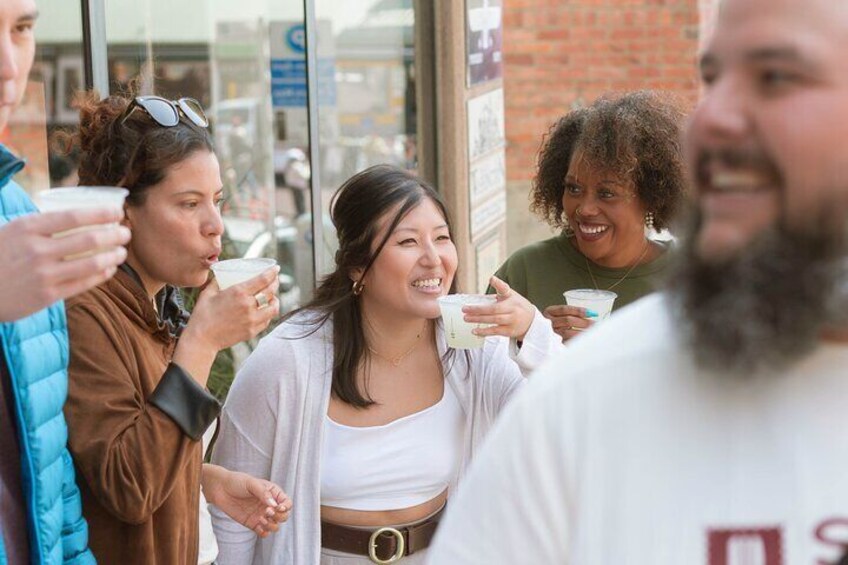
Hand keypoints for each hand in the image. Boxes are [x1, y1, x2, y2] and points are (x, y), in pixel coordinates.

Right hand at [0, 209, 129, 321]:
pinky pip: (83, 284)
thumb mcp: (12, 230)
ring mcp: (43, 274)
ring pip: (91, 263)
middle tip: (127, 232)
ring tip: (122, 251)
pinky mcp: (47, 296)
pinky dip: (101, 275)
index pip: (73, 216)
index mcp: (27, 228)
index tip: (117, 211)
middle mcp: (37, 250)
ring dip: (113, 256)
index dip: (101, 213)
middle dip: (114, 234)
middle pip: (88, 239)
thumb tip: (77, 213)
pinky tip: (109, 269)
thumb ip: (41, 224)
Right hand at [183, 266, 280, 351]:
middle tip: (274, 280)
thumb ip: (217, 281)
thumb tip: (221, 275)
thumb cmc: (202, 315)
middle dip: (275, 283)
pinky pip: (267, 320)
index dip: (272, 272)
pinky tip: (265, 310)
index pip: (263, 279)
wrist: (201, 339)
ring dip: (275, 300)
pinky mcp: (252, 331)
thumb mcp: (208, 293)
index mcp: (239, 293)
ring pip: (274, 308)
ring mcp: (252, 320)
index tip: (275, 268)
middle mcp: (249, 305)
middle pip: (271, 291)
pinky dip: (268, 313)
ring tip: (272, 297)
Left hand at [202, 464, 291, 537]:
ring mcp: (261, 515)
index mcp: (272, 493)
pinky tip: (258, 526)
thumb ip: (263, 493)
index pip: (287, 503)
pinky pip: (263, 532)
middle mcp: (269, 505)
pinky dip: (264, 532)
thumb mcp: (251, 483)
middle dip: (279, 516)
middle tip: (267, 511)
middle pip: (284, 516)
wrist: (219, 489)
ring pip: (275, 526)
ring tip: (261, 519)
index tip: (278, 507)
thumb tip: (274, 505)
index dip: (286, 507)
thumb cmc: (236, 482)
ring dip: (272, 525)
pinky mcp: (252, 524)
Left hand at [461, 276, 535, 341]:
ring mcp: (512, 321)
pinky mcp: (509, 332)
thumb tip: (489, 280)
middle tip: (464, 309)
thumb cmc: (517, 305)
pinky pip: (495, 332)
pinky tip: (475, 331)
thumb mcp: (511, 294)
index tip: (492, 279)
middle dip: (478, 309)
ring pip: (494, 320)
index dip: (498, 284)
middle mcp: (513, 309)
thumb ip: (499, 288)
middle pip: (494, 309)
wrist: (531, 322)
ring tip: (466, 318)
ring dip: (479, 320)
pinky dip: (484, 332)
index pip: (505, 289)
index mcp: (512, 298)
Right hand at [543, 304, 595, 341]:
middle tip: (595, 324)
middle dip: (584, 322)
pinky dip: (577, 341)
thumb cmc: (552, 323)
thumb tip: (591, 314)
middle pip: (568, 320)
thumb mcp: (558, 315)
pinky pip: (567, 342)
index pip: (564, 309)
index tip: (592, 313)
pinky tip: (584, 341)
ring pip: (568, 333)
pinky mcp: (553, 344)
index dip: (579, 311)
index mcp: (549, 312)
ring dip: (582, 332)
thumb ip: (571, 314)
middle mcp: (547, 322)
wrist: (537, 335)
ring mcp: (549, 334)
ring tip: (593, 332)